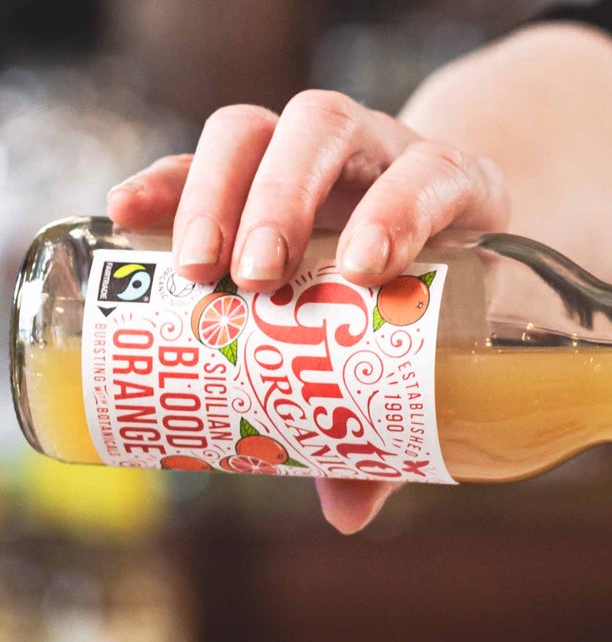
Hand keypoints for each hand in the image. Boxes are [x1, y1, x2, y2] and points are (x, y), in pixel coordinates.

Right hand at [108, 89, 509, 535]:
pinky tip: (127, 213)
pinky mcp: (261, 160)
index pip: (433, 174)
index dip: (399, 210)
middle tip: (258, 275)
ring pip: (264, 129)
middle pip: (328, 131)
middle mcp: (384, 150)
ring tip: (196, 266)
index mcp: (453, 187)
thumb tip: (348, 513)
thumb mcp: (442, 344)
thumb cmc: (442, 293)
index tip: (361, 269)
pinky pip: (204, 152)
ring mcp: (319, 148)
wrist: (443, 225)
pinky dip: (166, 178)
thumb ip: (399, 420)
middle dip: (285, 199)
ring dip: (219, 189)